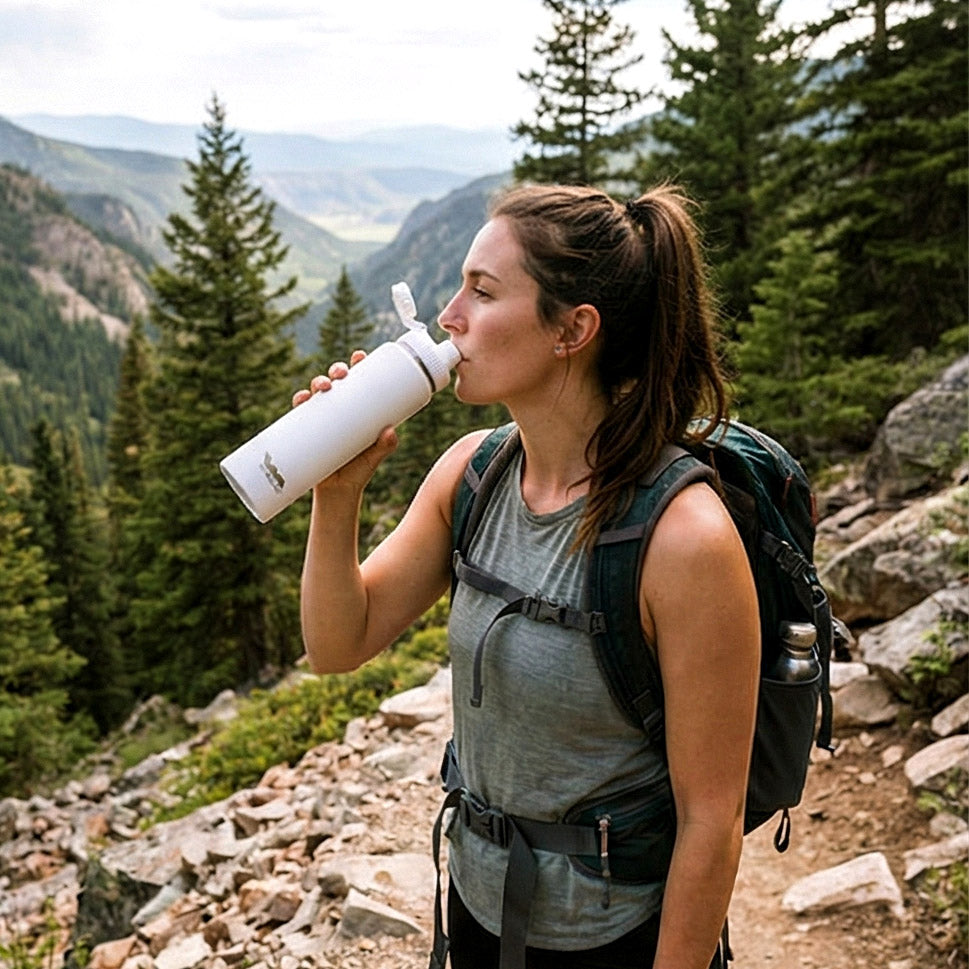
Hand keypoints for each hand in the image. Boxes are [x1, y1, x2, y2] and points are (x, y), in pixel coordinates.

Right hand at [292, 350, 397, 489]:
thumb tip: (391, 432)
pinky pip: (300, 411)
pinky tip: (302, 398)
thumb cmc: (359, 471)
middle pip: (337, 381)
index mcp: (358, 409)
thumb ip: (385, 446)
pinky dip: (299, 401)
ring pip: (317, 392)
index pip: (359, 381)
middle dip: (337, 370)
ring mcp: (322, 418)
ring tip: (324, 387)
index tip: (360, 356)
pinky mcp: (306, 430)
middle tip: (341, 375)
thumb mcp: (374, 457)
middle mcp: (339, 410)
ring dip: (318, 382)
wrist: (337, 493)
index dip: (358, 364)